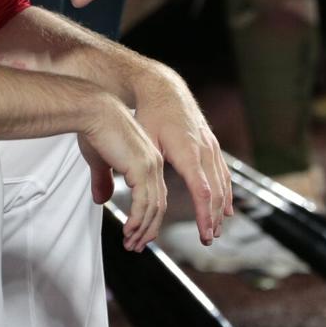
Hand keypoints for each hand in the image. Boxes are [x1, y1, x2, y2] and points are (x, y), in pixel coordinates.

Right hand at [79, 93, 166, 250]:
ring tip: (131, 243)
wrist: (91, 111)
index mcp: (148, 160)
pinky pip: (143, 203)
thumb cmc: (93, 128)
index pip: (155, 196)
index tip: (139, 234)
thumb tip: (100, 198)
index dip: (148, 218)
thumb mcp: (100, 161)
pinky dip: (138, 221)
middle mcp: (154, 164)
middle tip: (136, 245)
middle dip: (147, 229)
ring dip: (142, 229)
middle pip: (157, 206)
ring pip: (153, 209)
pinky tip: (129, 230)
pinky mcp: (141, 169)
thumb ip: (103, 180)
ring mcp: (150, 167)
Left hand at [132, 65, 231, 245]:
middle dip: (212, 217)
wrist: (164, 87)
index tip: (203, 234)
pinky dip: (225, 192)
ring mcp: (209, 145)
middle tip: (208, 239)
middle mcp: (203, 149)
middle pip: (215, 191)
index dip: (203, 215)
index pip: (201, 190)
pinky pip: (223, 172)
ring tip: (216, 229)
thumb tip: (100, 199)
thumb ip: (122, 172)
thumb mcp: (138, 142)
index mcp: (186, 150)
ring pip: (222, 182)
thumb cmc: (149, 113)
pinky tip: (225, 207)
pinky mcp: (210, 143)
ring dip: (220, 208)